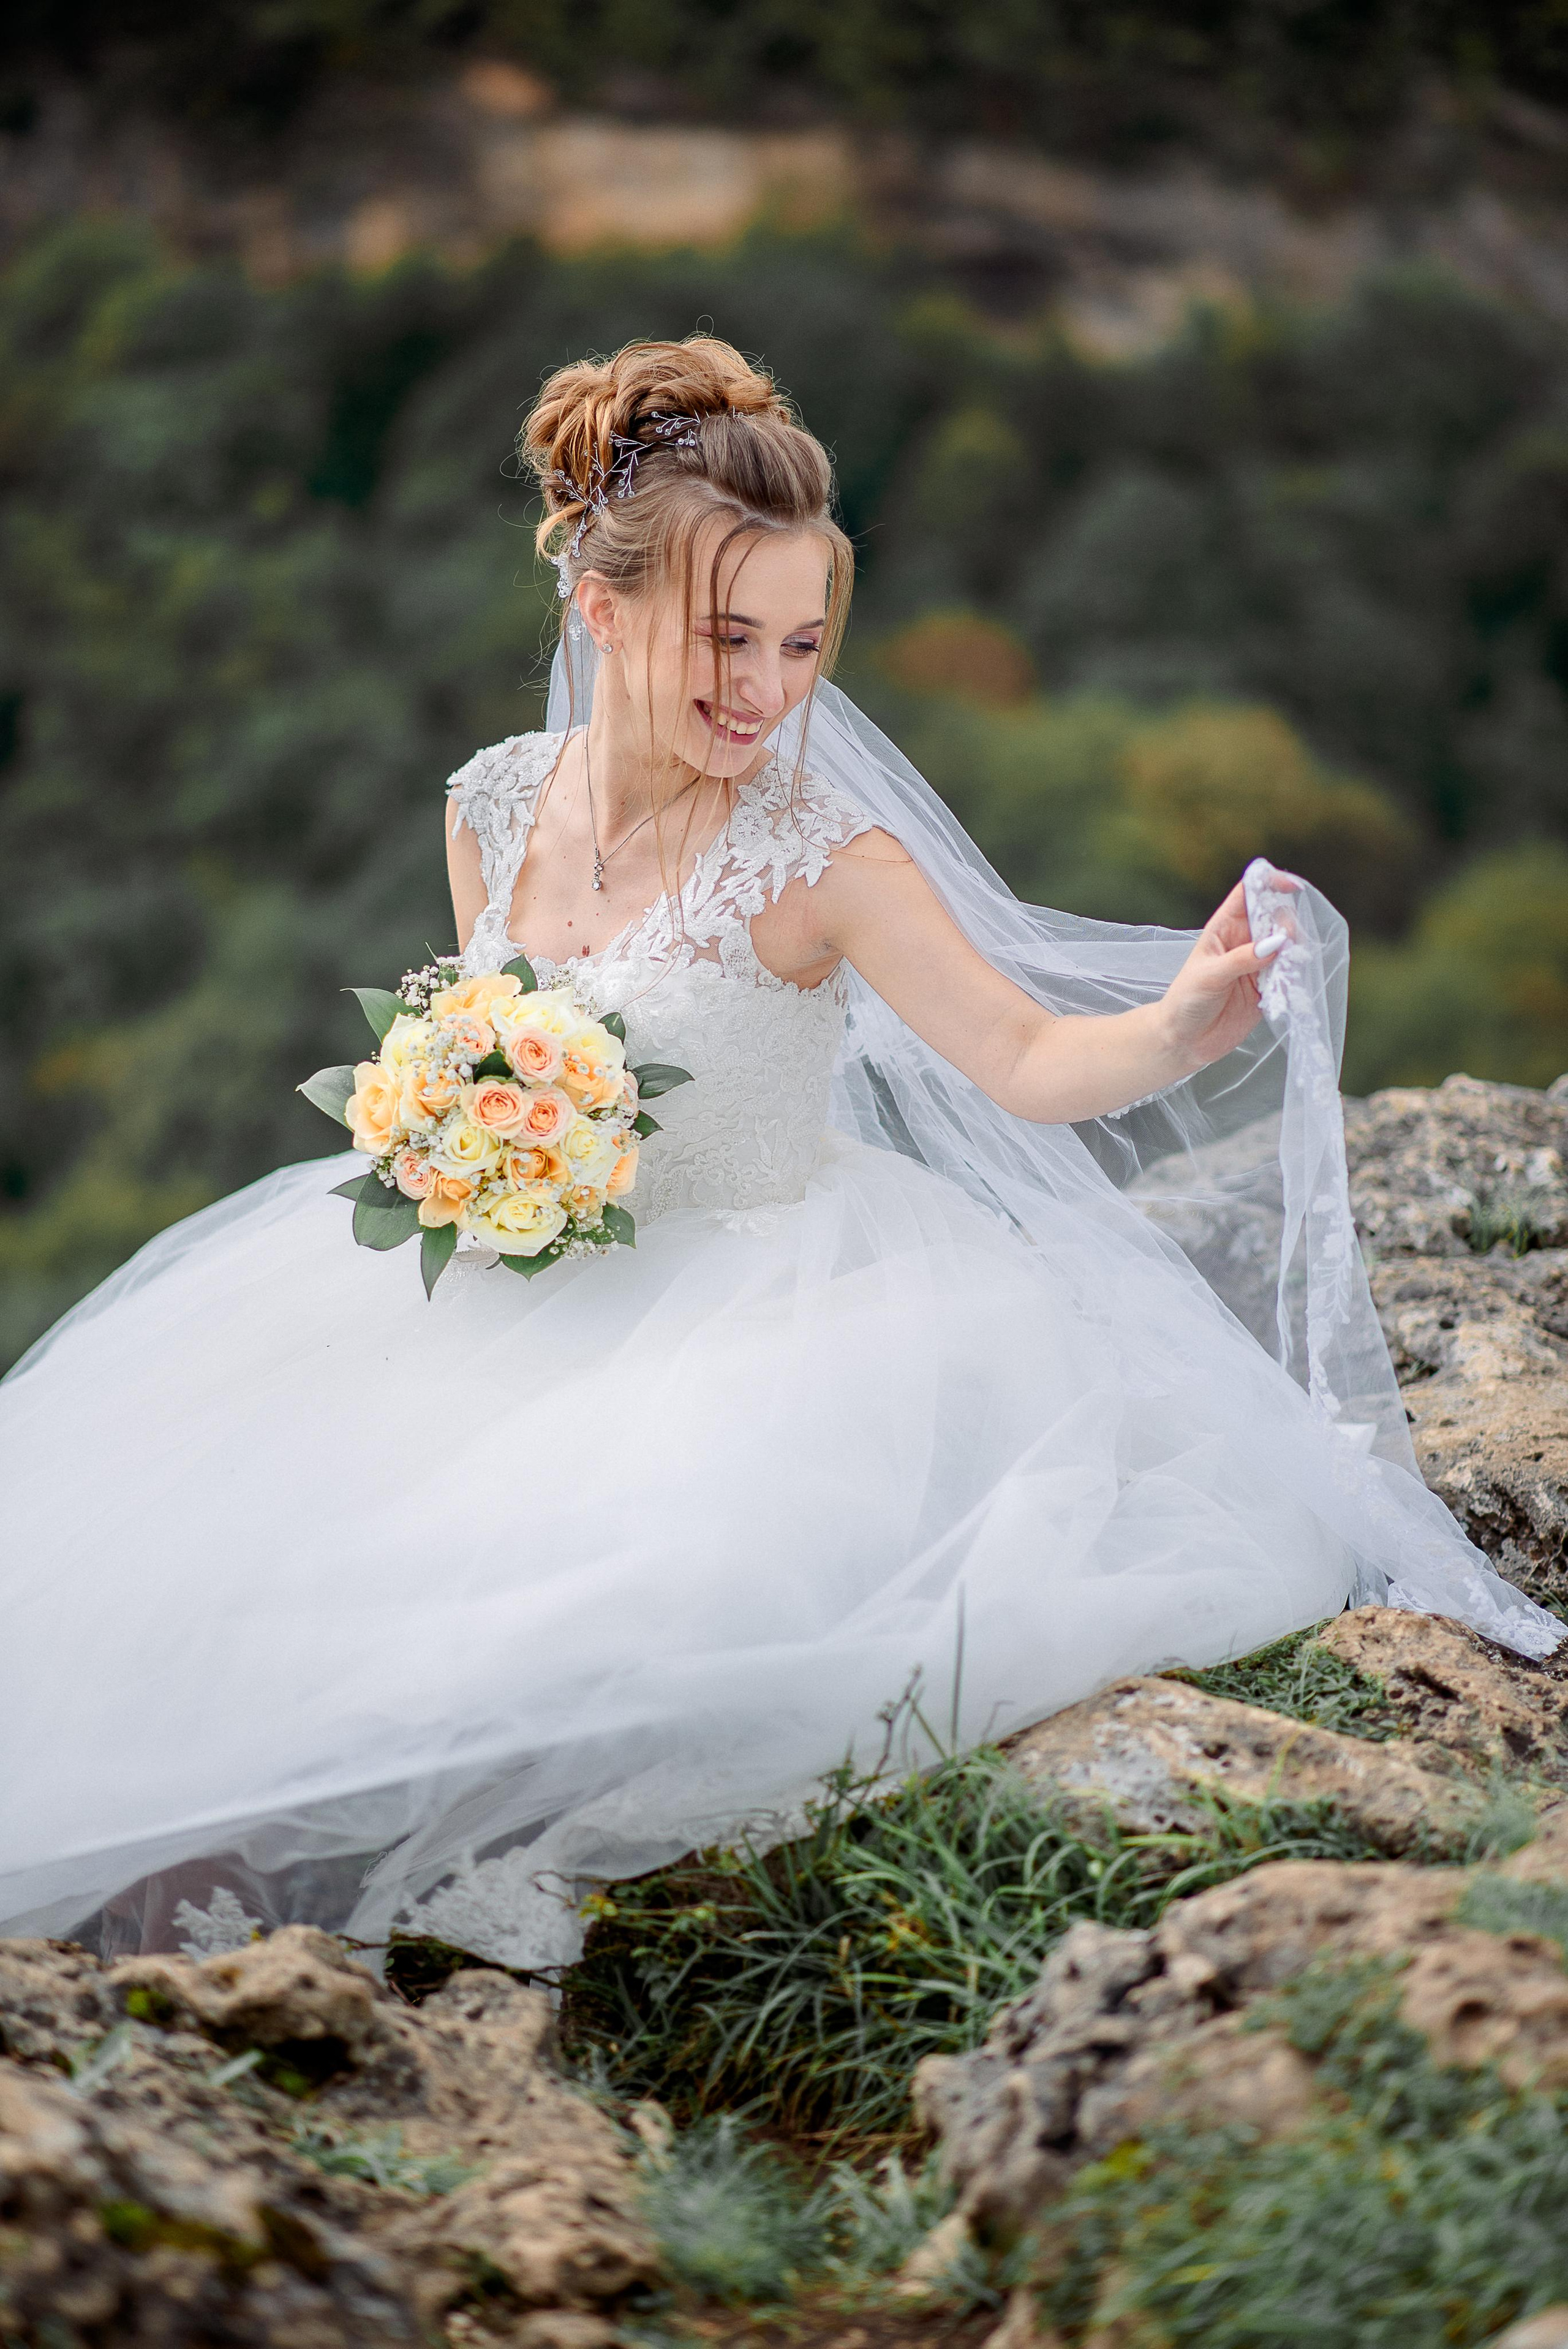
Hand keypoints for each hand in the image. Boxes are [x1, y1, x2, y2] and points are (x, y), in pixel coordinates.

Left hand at [1157, 877, 1291, 1072]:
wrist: (1185, 1040)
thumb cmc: (1186, 1001)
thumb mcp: (1209, 976)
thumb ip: (1242, 959)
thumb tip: (1275, 943)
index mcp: (1223, 928)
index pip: (1248, 894)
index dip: (1268, 883)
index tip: (1290, 886)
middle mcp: (1243, 941)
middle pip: (1274, 917)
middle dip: (1286, 924)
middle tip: (1285, 943)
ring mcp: (1257, 964)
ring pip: (1286, 945)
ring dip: (1293, 952)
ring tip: (1288, 967)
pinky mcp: (1267, 987)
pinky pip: (1288, 974)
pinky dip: (1294, 975)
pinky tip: (1289, 983)